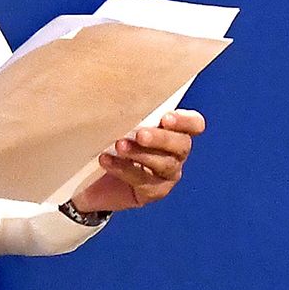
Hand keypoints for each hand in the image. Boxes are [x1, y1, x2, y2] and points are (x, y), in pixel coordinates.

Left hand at [70, 109, 204, 214]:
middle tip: (140, 134)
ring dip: (141, 154)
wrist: (94, 180)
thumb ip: (129, 114)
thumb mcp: (120, 125)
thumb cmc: (110, 143)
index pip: (194, 124)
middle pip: (182, 145)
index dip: (185, 121)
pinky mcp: (154, 192)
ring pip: (164, 164)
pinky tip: (106, 160)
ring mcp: (167, 174)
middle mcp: (176, 153)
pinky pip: (143, 181)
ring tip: (119, 145)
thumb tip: (120, 97)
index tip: (166, 118)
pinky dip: (123, 169)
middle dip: (161, 138)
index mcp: (174, 130)